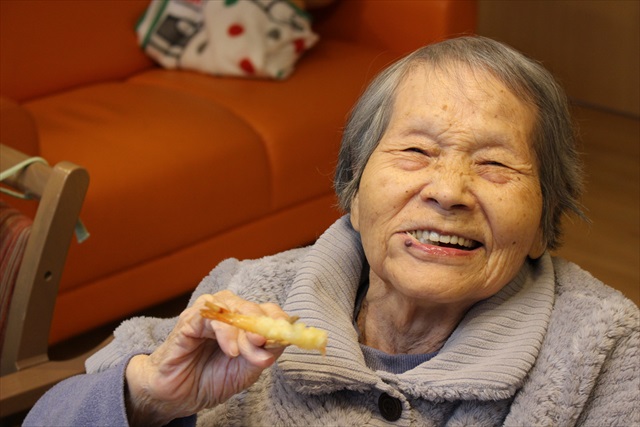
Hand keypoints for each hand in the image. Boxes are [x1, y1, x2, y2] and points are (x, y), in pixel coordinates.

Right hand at [124, 291, 287, 425]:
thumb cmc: (210, 379)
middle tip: (263, 345)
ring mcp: (209, 314)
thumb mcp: (245, 371)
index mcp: (245, 323)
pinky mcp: (189, 320)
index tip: (288, 334)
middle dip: (262, 328)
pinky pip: (211, 317)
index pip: (268, 311)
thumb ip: (262, 355)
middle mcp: (229, 313)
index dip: (279, 320)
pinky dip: (224, 333)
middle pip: (254, 308)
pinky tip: (229, 351)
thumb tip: (281, 342)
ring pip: (234, 310)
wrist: (177, 395)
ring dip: (243, 333)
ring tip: (242, 355)